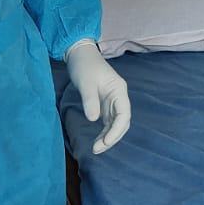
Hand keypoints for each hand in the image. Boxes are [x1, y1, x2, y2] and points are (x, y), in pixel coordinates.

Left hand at [65, 39, 130, 153]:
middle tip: (97, 149)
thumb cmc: (84, 66)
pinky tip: (97, 140)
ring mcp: (113, 102)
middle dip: (112, 137)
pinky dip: (104, 132)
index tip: (105, 142)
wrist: (79, 55)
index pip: (124, 114)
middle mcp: (119, 98)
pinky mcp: (105, 105)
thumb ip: (90, 101)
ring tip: (96, 149)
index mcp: (118, 90)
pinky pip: (108, 122)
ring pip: (116, 124)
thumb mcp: (85, 83)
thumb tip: (93, 119)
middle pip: (122, 122)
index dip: (117, 130)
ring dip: (108, 137)